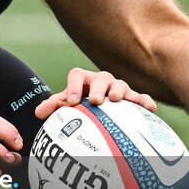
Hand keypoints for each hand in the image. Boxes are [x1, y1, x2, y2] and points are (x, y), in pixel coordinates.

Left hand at [34, 67, 156, 118]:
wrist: (99, 107)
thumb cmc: (81, 105)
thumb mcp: (67, 104)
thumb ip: (54, 106)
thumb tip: (38, 112)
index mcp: (84, 80)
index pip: (77, 75)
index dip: (73, 86)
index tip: (71, 102)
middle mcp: (102, 81)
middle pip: (100, 79)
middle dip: (97, 88)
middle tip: (94, 100)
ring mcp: (119, 88)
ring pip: (120, 85)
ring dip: (119, 91)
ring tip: (116, 100)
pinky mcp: (133, 98)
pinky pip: (140, 98)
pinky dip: (144, 101)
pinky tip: (150, 108)